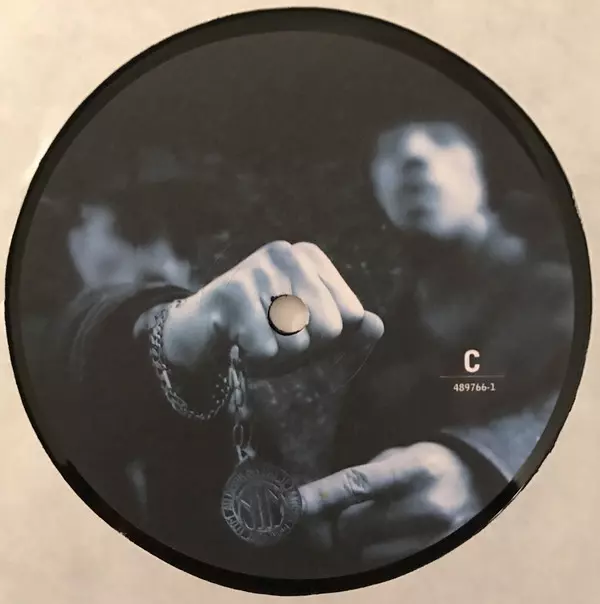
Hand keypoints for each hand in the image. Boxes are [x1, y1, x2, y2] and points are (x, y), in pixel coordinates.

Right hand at [158, 240, 383, 376]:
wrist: (202, 334)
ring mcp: (258, 267)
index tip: (298, 329)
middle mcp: (288, 254)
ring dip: (277, 355)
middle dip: (303, 347)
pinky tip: (237, 342)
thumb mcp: (311, 334)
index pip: (351, 317)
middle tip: (274, 335)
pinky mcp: (232, 290)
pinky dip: (254, 358)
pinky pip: (267, 347)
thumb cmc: (264, 331)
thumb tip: (375, 325)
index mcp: (312, 259)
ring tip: (255, 337)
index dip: (326, 338)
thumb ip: (350, 331)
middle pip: (329, 328)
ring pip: (298, 342)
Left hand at [299, 442, 483, 567]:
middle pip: (353, 526)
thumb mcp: (396, 457)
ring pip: (365, 551)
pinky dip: (375, 553)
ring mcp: (435, 538)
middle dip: (341, 522)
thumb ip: (360, 480)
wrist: (477, 482)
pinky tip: (389, 536)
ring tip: (378, 523)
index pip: (356, 484)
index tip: (291, 505)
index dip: (319, 496)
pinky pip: (384, 565)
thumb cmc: (425, 464)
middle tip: (352, 511)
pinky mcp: (435, 558)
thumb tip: (316, 507)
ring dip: (359, 541)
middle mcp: (428, 505)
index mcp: (414, 469)